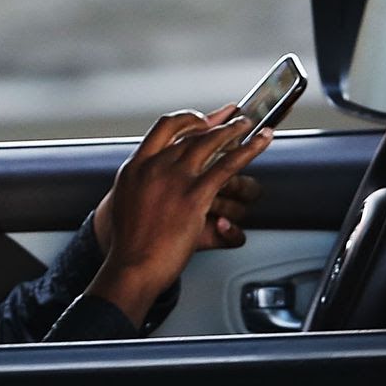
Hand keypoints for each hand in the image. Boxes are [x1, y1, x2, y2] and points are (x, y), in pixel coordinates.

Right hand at [87, 108, 274, 324]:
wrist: (131, 266)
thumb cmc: (130, 243)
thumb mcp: (125, 203)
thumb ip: (143, 184)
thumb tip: (159, 177)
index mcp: (136, 167)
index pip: (163, 129)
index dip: (187, 119)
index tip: (202, 119)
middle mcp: (155, 167)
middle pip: (192, 135)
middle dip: (217, 124)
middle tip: (234, 119)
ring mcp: (175, 180)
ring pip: (211, 143)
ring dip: (235, 130)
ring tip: (249, 126)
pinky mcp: (195, 197)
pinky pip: (228, 166)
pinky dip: (248, 150)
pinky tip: (260, 142)